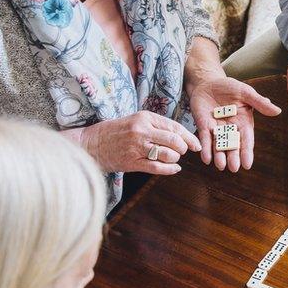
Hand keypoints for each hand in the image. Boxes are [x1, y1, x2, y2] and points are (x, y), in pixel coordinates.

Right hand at [77, 111, 201, 174]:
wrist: (91, 144)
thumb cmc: (115, 131)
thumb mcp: (136, 120)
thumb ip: (156, 126)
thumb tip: (181, 135)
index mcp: (144, 117)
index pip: (174, 127)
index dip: (189, 137)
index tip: (196, 144)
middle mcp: (142, 131)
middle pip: (174, 140)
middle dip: (184, 148)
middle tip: (184, 151)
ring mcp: (137, 147)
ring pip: (168, 154)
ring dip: (175, 158)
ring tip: (173, 158)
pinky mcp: (132, 162)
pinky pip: (158, 168)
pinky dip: (170, 169)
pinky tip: (174, 168)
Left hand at [189, 76, 281, 171]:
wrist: (209, 82)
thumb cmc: (230, 87)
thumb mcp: (246, 93)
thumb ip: (260, 103)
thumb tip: (278, 111)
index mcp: (244, 122)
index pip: (246, 139)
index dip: (247, 152)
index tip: (247, 164)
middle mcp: (231, 129)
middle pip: (233, 146)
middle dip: (233, 157)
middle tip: (234, 168)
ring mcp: (216, 129)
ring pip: (219, 145)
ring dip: (219, 156)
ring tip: (220, 165)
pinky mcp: (204, 126)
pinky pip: (205, 139)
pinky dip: (205, 149)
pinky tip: (206, 159)